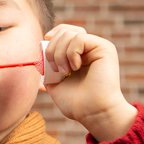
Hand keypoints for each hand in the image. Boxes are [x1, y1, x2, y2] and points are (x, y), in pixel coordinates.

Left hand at [42, 24, 136, 140]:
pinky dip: (71, 53)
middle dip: (52, 48)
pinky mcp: (105, 48)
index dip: (52, 37)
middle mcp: (90, 49)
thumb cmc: (76, 103)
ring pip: (70, 33)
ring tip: (65, 71)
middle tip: (54, 68)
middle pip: (65, 30)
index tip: (43, 51)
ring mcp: (98, 47)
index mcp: (80, 55)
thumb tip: (38, 60)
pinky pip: (79, 38)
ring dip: (60, 53)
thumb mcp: (55, 84)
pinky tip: (75, 67)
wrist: (92, 113)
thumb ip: (48, 70)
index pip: (64, 32)